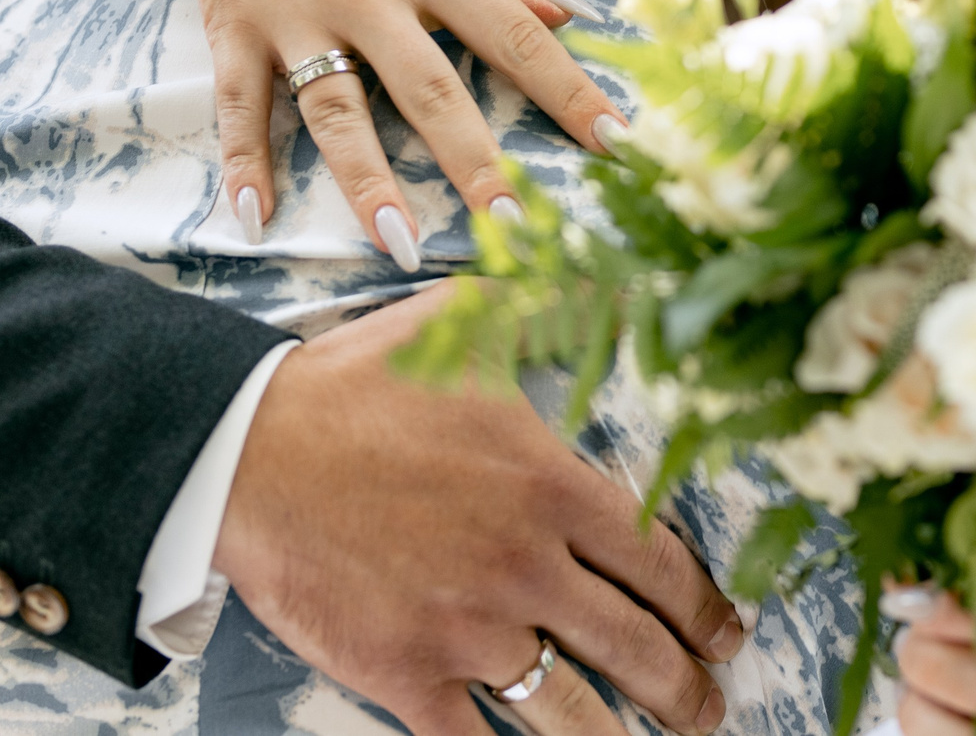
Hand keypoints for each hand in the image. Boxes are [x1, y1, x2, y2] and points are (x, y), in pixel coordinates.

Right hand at [126, 0, 626, 253]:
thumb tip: (566, 15)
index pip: (517, 37)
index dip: (571, 93)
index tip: (619, 144)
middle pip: (432, 90)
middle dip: (478, 163)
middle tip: (516, 231)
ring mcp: (294, 10)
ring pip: (337, 109)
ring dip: (366, 181)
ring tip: (398, 243)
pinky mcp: (232, 20)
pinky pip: (239, 101)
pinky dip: (243, 160)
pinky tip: (254, 216)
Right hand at [212, 288, 744, 735]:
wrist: (246, 452)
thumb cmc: (356, 386)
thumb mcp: (469, 322)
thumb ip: (556, 306)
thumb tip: (628, 282)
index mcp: (552, 488)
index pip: (660, 564)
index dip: (705, 607)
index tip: (729, 631)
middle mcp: (524, 567)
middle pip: (633, 646)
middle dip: (684, 685)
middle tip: (708, 704)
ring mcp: (466, 628)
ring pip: (570, 710)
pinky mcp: (404, 673)